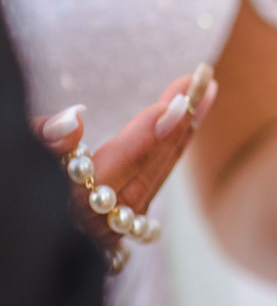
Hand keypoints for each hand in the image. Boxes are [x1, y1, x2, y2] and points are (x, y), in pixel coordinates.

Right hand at [33, 65, 217, 249]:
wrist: (11, 245)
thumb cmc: (17, 176)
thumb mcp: (16, 157)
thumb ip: (44, 141)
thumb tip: (73, 118)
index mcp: (67, 205)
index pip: (117, 164)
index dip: (149, 133)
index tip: (178, 102)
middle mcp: (92, 223)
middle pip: (146, 171)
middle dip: (178, 125)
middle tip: (204, 84)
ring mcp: (105, 233)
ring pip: (153, 181)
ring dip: (181, 137)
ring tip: (204, 97)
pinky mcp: (112, 232)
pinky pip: (149, 188)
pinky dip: (168, 155)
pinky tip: (185, 128)